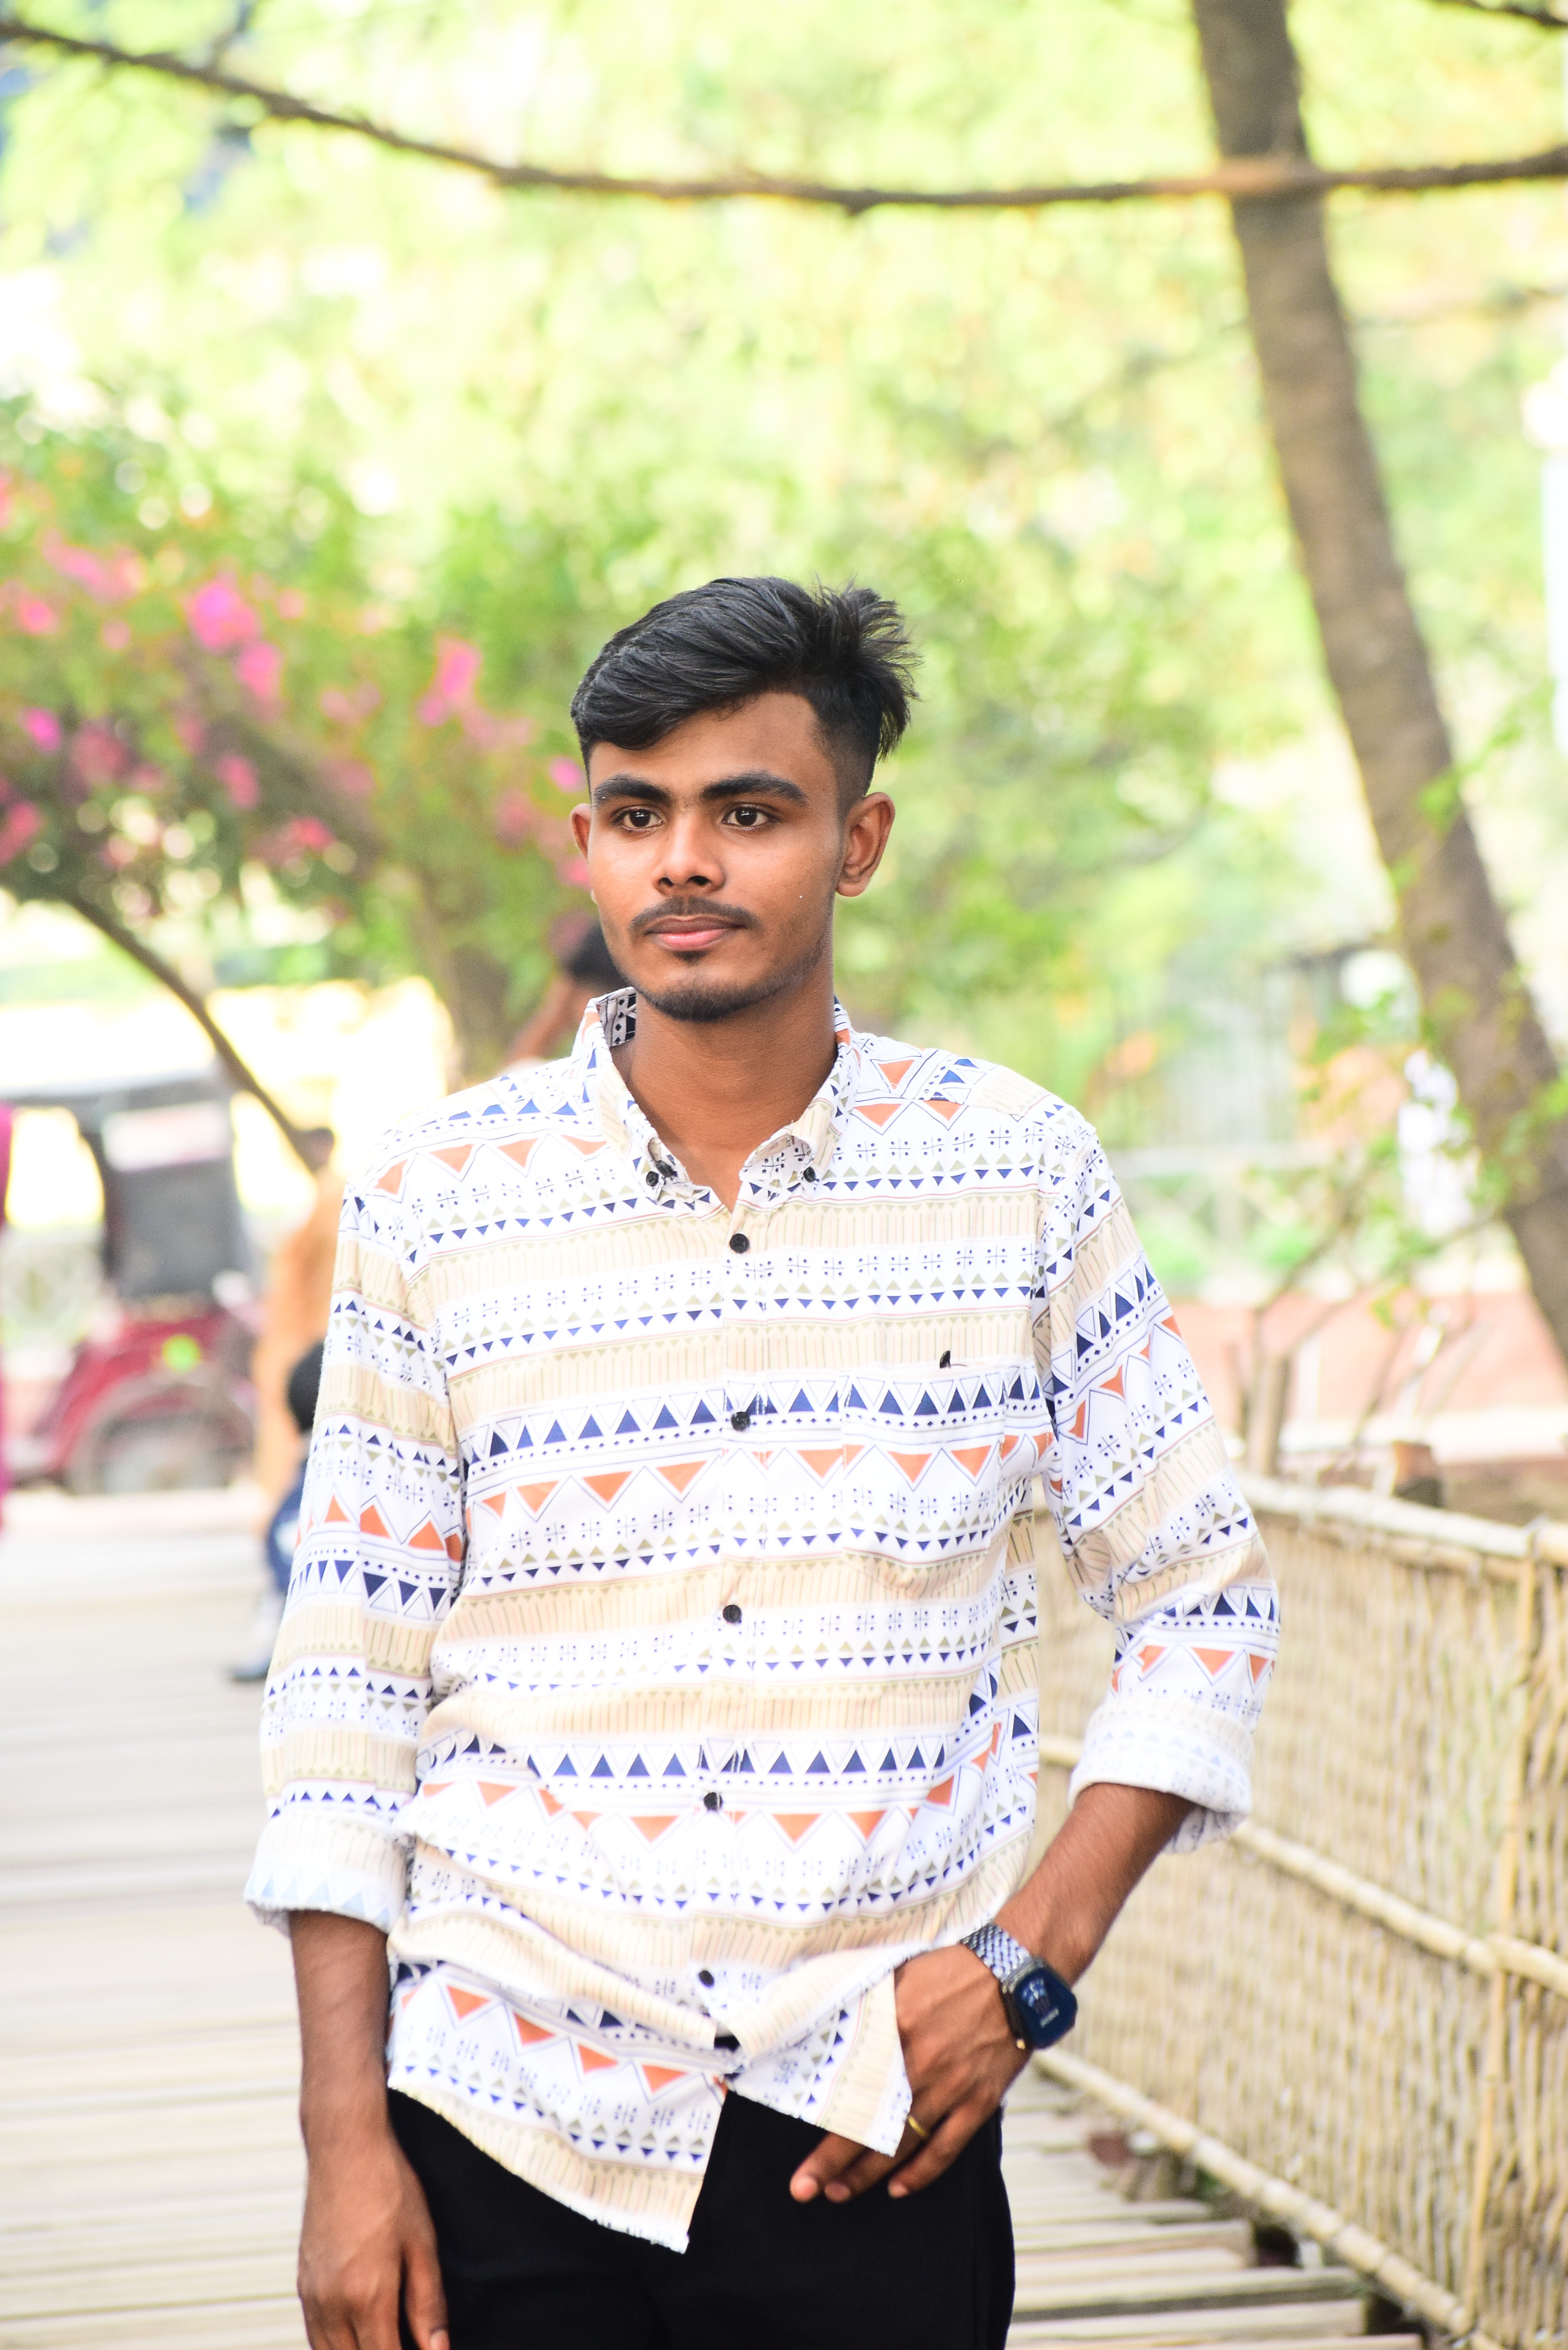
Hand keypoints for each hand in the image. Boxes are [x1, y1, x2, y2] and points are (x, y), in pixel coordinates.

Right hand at [297, 2103, 447, 2349]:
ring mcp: (311, 2295)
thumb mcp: (422, 2244)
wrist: (345, 2147)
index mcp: (367, 2296)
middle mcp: (331, 2304)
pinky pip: (314, 2334)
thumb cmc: (390, 2188)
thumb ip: (428, 2305)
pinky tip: (359, 2335)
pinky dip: (335, 2345)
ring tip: (385, 2337)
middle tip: (405, 2340)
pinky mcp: (302, 2283)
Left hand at [788, 1945, 1023, 2205]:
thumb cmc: (954, 1970)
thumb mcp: (900, 1976)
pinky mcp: (978, 2102)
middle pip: (870, 2124)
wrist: (1014, 1975)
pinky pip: (946, 2148)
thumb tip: (826, 2022)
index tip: (797, 2137)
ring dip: (867, 2174)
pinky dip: (922, 2173)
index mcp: (896, 2026)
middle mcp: (921, 2063)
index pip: (848, 2085)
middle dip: (833, 2163)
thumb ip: (867, 2005)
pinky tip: (898, 2188)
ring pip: (902, 2144)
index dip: (820, 2118)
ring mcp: (951, 2088)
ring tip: (838, 2192)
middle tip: (804, 2188)